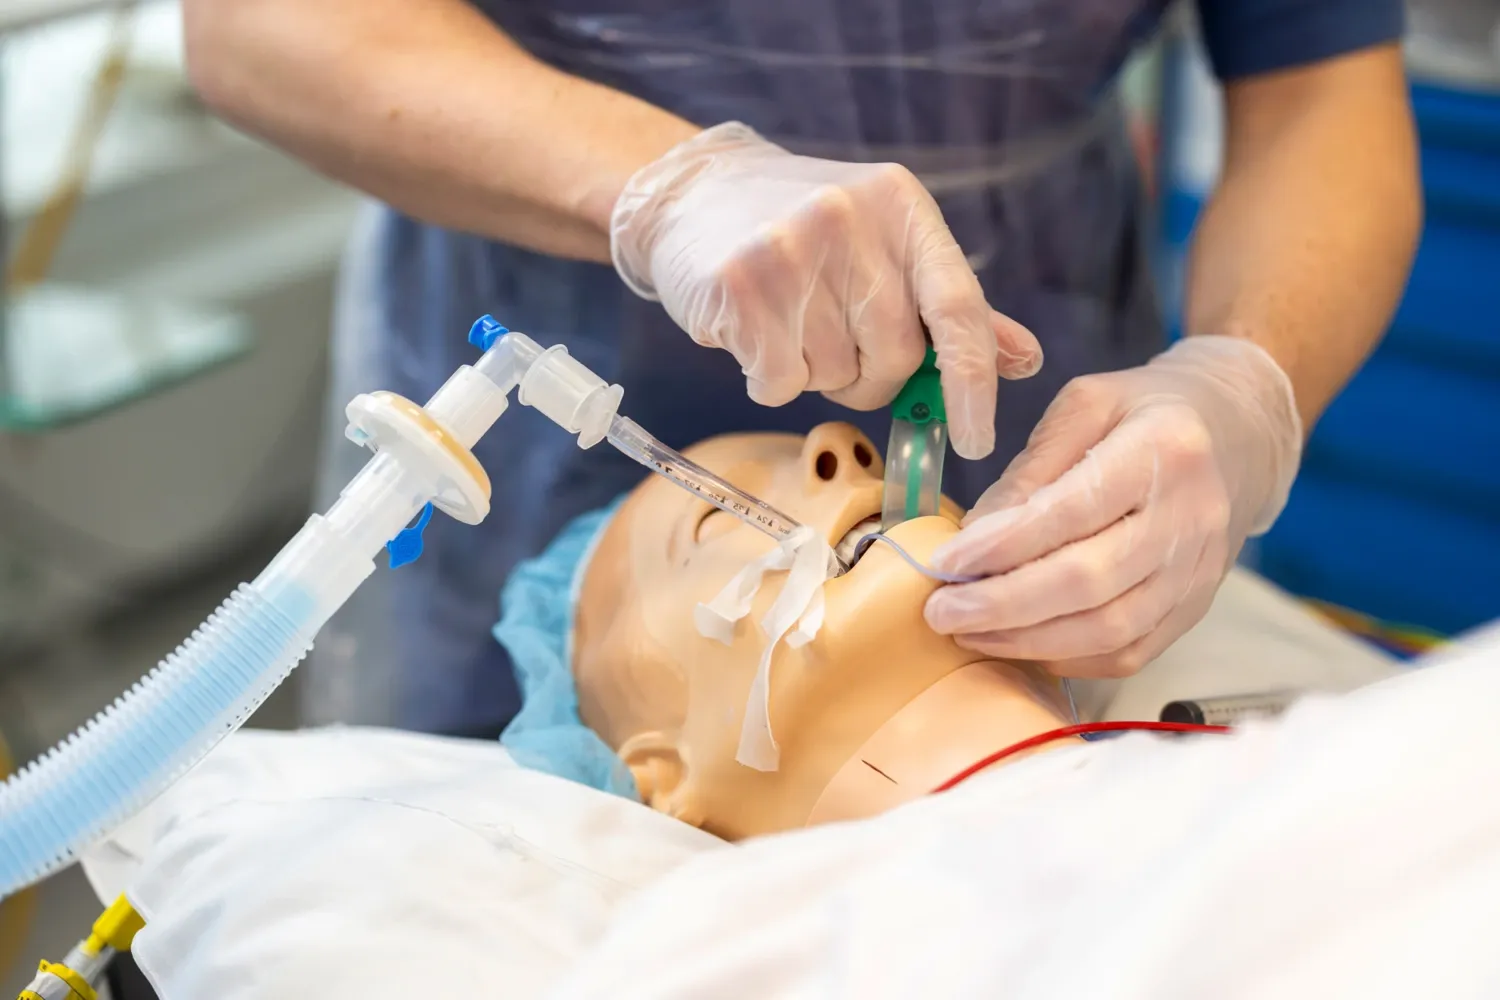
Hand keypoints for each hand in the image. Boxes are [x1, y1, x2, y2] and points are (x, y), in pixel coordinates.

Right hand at [609, 122, 1041, 458]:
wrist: (692, 193)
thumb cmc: (801, 228)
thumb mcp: (883, 244)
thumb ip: (948, 305)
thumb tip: (1024, 359)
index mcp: (902, 207)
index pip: (959, 308)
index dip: (974, 383)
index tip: (975, 439)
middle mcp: (852, 219)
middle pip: (895, 357)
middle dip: (870, 376)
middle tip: (834, 345)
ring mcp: (792, 248)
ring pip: (834, 376)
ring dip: (815, 374)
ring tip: (786, 321)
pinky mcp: (740, 283)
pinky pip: (779, 382)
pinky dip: (769, 379)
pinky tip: (753, 331)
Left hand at [924, 336, 1302, 676]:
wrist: (1242, 434)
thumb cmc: (1149, 411)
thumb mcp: (1087, 404)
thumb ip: (1031, 469)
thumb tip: (974, 536)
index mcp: (1164, 451)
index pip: (1073, 511)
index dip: (1004, 545)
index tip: (946, 561)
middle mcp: (1191, 518)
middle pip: (1090, 582)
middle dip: (1004, 605)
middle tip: (941, 611)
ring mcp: (1200, 571)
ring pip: (1109, 629)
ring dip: (1028, 641)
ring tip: (968, 631)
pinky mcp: (1196, 607)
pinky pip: (1130, 652)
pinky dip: (1068, 657)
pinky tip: (1020, 645)